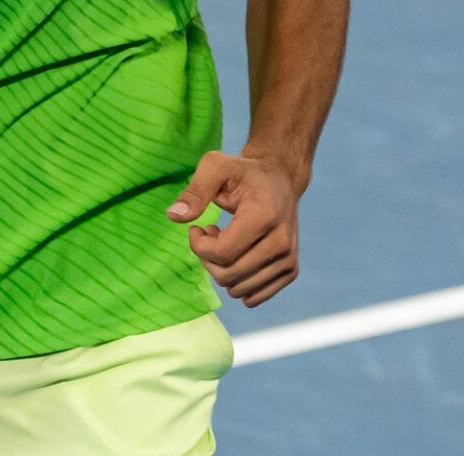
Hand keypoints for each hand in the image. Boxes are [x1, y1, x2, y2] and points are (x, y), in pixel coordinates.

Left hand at [166, 150, 301, 307]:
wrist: (279, 180)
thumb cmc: (243, 172)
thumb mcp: (215, 166)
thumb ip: (195, 191)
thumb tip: (173, 216)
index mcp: (265, 217)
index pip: (222, 253)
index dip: (199, 245)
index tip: (197, 228)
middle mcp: (282, 242)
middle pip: (228, 275)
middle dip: (207, 258)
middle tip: (209, 233)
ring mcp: (288, 259)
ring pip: (238, 289)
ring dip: (221, 269)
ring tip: (225, 241)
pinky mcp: (289, 271)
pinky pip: (253, 297)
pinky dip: (237, 282)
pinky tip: (237, 256)